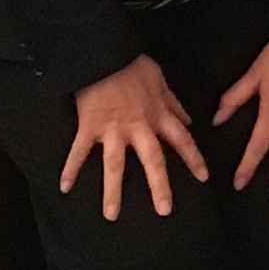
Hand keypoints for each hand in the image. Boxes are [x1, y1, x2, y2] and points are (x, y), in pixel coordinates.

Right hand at [60, 54, 209, 220]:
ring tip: (112, 215)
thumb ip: (174, 104)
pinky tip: (65, 187)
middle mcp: (139, 127)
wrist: (105, 53)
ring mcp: (113, 130)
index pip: (182, 141)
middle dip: (160, 187)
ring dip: (113, 192)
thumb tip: (189, 121)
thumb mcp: (161, 81)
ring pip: (115, 166)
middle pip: (153, 162)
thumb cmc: (133, 65)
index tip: (203, 178)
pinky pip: (79, 152)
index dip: (194, 159)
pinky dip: (71, 169)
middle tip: (165, 211)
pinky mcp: (89, 127)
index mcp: (158, 115)